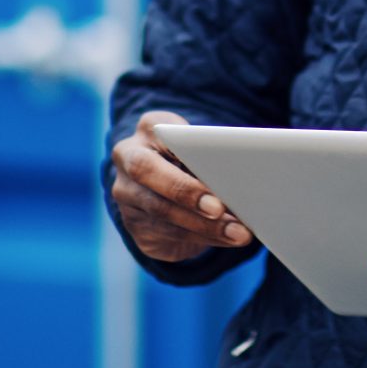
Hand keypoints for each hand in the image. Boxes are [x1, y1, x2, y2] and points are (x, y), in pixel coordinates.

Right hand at [109, 111, 255, 264]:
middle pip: (148, 172)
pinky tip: (226, 239)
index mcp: (150, 128)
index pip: (161, 132)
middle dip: (186, 191)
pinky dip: (202, 238)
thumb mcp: (198, 147)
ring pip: (161, 211)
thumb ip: (209, 154)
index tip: (213, 163)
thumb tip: (239, 174)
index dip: (184, 147)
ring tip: (237, 232)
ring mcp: (126, 195)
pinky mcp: (135, 226)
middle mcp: (128, 159)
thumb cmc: (193, 159)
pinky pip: (167, 235)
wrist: (166, 187)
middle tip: (219, 208)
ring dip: (204, 226)